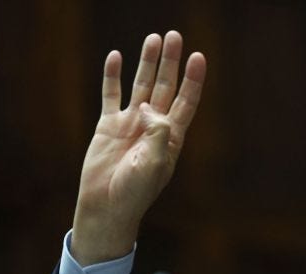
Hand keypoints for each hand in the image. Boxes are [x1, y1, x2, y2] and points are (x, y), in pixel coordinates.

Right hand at [71, 31, 205, 265]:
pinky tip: (115, 57)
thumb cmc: (135, 191)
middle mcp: (153, 126)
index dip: (193, 79)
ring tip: (153, 38)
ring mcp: (131, 124)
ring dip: (147, 63)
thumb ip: (157, 133)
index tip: (198, 57)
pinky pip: (111, 95)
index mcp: (171, 137)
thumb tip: (148, 105)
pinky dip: (112, 76)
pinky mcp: (108, 126)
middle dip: (171, 62)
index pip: (186, 101)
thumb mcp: (153, 164)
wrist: (107, 206)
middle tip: (174, 36)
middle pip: (166, 86)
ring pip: (141, 85)